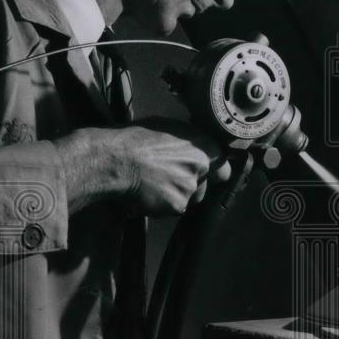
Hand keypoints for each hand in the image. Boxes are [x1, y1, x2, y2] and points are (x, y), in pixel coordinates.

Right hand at [54, 122, 230, 216]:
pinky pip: (172, 210)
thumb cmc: (134, 139)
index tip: (208, 177)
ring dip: (175, 197)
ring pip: (188, 200)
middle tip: (168, 180)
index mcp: (203, 145)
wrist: (115, 159)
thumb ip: (187, 142)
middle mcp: (202, 167)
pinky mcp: (176, 205)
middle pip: (204, 187)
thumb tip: (192, 148)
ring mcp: (190, 187)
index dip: (214, 174)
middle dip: (191, 188)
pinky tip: (146, 194)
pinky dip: (161, 206)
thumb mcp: (167, 128)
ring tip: (153, 185)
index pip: (224, 167)